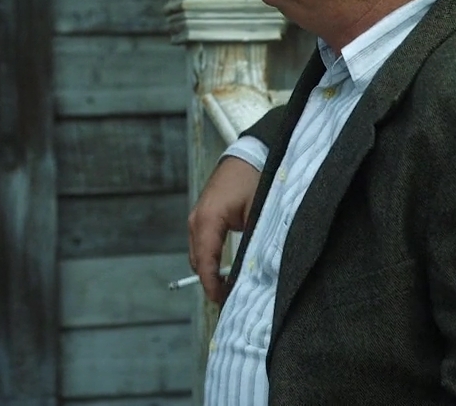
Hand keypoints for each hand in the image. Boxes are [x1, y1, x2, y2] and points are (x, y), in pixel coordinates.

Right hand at [188, 156, 259, 303]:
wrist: (251, 153)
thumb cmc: (255, 179)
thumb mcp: (258, 213)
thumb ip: (253, 243)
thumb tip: (253, 271)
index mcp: (207, 219)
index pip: (205, 262)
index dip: (212, 285)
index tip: (222, 301)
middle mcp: (196, 219)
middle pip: (198, 261)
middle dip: (210, 281)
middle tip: (230, 298)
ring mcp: (197, 216)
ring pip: (199, 253)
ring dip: (210, 269)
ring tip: (229, 286)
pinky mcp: (204, 215)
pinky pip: (203, 242)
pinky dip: (211, 257)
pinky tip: (226, 267)